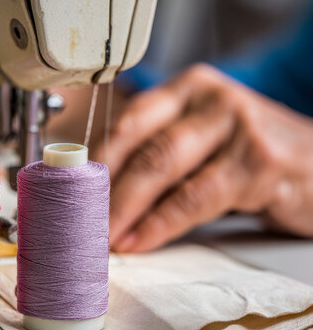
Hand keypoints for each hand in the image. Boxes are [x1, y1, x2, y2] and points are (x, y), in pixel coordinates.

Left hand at [94, 64, 312, 251]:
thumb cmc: (248, 153)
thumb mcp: (200, 138)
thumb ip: (156, 152)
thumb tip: (94, 187)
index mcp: (188, 89)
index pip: (128, 121)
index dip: (94, 160)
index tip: (69, 191)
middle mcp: (212, 100)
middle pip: (144, 145)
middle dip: (105, 190)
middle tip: (79, 220)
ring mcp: (240, 130)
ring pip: (164, 169)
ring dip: (125, 209)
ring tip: (102, 236)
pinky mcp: (261, 166)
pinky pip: (195, 199)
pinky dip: (160, 225)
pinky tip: (139, 240)